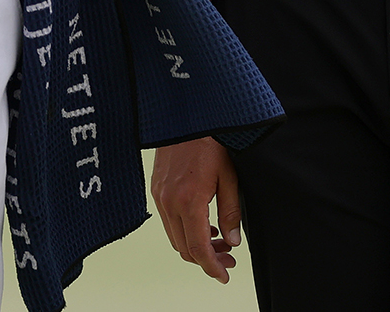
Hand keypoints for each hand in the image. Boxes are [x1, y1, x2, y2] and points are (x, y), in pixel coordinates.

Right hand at [150, 136, 241, 282]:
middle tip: (230, 258)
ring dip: (196, 246)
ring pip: (175, 237)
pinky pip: (168, 221)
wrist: (185, 114)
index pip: (198, 249)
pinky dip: (185, 230)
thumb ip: (231, 212)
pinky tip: (204, 224)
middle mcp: (168, 202)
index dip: (212, 267)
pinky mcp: (156, 189)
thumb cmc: (211, 141)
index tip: (225, 276)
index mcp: (188, 201)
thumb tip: (233, 242)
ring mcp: (159, 196)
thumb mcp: (229, 176)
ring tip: (220, 242)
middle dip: (207, 259)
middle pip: (184, 249)